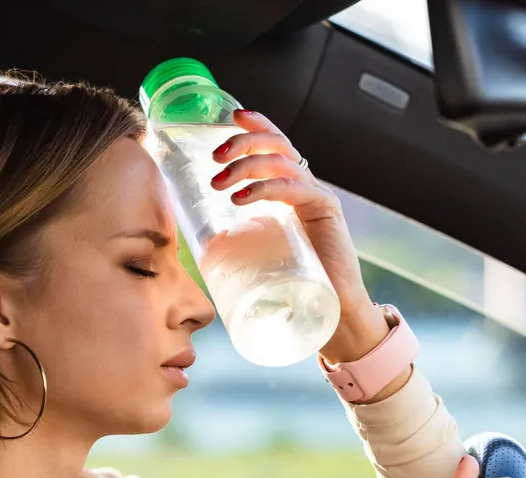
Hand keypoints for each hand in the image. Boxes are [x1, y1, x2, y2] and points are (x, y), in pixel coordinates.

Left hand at [208, 110, 397, 371]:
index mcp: (291, 189)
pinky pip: (295, 188)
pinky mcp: (326, 213)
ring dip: (246, 166)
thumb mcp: (258, 250)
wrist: (331, 312)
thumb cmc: (291, 284)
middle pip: (276, 145)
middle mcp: (306, 187)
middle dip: (243, 143)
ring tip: (219, 182)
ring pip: (282, 163)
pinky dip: (265, 188)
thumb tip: (195, 242)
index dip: (256, 125)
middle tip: (215, 156)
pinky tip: (241, 196)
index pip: (275, 145)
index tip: (230, 117)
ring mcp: (318, 197)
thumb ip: (237, 238)